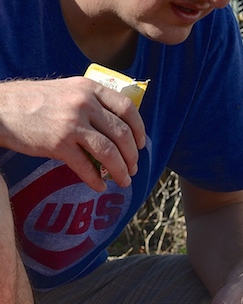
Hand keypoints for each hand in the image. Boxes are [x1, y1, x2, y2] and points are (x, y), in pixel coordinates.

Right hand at [0, 77, 145, 190]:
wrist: (2, 108)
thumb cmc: (34, 101)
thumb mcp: (67, 90)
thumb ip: (90, 102)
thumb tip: (116, 127)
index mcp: (88, 88)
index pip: (127, 109)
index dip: (139, 130)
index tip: (141, 145)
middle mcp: (83, 104)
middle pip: (122, 135)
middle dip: (132, 156)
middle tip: (132, 169)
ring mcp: (71, 124)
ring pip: (109, 153)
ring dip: (120, 171)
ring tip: (123, 181)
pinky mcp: (59, 144)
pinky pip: (86, 168)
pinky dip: (97, 181)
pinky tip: (99, 186)